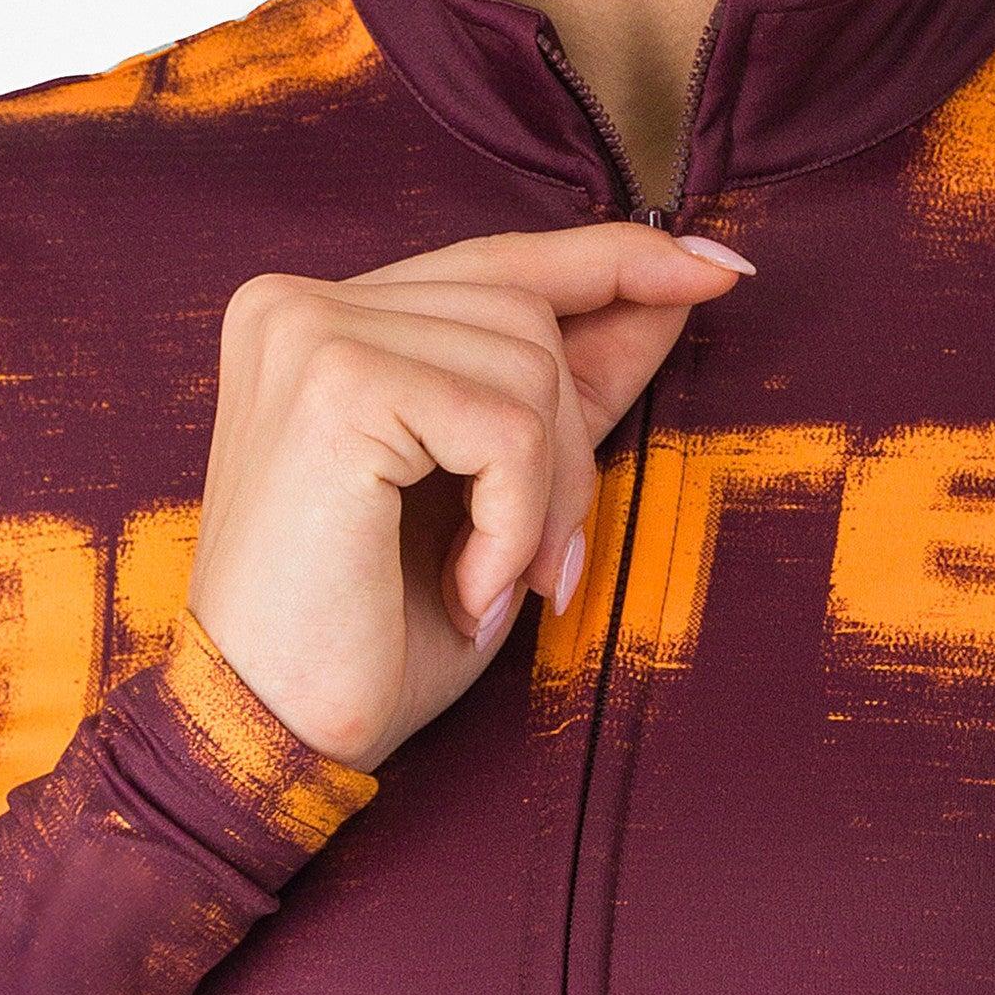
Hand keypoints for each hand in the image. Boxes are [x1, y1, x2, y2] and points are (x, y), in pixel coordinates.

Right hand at [183, 223, 754, 774]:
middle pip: (527, 313)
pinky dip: (516, 521)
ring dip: (543, 497)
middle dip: (568, 445)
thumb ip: (568, 385)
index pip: (500, 261)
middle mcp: (299, 304)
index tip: (720, 269)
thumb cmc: (374, 630)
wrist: (273, 733)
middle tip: (543, 565)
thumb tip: (685, 285)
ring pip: (528, 365)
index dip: (618, 261)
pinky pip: (505, 426)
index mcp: (323, 321)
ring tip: (489, 581)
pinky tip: (468, 585)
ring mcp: (308, 333)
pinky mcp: (336, 384)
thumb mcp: (497, 490)